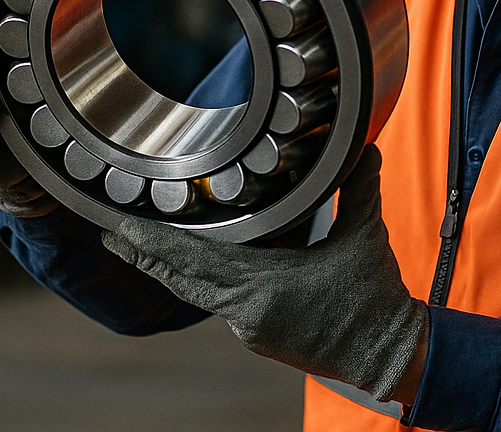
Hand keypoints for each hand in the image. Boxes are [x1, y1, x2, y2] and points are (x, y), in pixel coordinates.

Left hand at [100, 145, 427, 402]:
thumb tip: (364, 144)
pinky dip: (203, 280)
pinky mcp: (259, 336)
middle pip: (181, 280)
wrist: (390, 356)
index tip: (119, 228)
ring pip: (199, 292)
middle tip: (110, 232)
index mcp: (264, 286)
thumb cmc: (376, 300)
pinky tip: (195, 263)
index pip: (193, 261)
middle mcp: (247, 312)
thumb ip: (359, 186)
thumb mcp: (366, 235)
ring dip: (172, 267)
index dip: (152, 244)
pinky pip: (221, 302)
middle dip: (144, 255)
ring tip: (138, 244)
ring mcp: (250, 328)